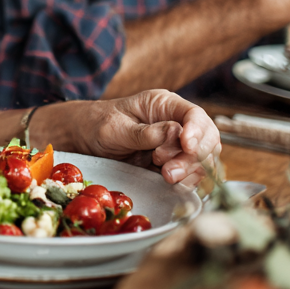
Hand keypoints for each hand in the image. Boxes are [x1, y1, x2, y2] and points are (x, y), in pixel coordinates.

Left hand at [34, 89, 220, 187]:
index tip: (188, 146)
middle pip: (206, 139)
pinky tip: (173, 184)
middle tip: (169, 170)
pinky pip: (191, 174)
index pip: (194, 115)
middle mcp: (175, 123)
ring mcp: (175, 145)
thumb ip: (145, 132)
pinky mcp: (172, 164)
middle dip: (193, 157)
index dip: (197, 131)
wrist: (84, 140)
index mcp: (163, 105)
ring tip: (166, 176)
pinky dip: (188, 181)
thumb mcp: (117, 128)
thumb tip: (174, 132)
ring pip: (202, 159)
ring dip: (190, 171)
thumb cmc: (98, 125)